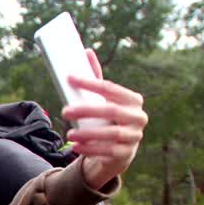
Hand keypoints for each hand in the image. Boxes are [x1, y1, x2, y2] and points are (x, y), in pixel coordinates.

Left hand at [65, 49, 147, 188]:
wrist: (119, 151)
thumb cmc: (108, 120)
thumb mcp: (103, 101)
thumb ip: (96, 79)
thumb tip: (87, 52)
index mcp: (133, 100)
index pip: (110, 88)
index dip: (89, 83)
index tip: (69, 78)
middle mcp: (138, 117)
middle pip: (111, 110)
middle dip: (86, 110)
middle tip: (65, 111)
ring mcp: (135, 136)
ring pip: (111, 133)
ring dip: (87, 133)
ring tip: (68, 133)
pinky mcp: (127, 153)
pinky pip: (108, 151)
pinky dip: (90, 149)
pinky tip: (76, 146)